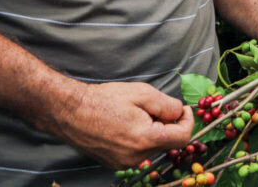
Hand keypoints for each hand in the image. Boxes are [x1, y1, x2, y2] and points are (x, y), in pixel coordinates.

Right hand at [56, 82, 193, 168]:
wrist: (70, 112)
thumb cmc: (104, 100)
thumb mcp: (142, 93)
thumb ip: (167, 105)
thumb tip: (179, 112)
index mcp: (145, 139)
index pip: (182, 137)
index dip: (187, 121)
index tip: (183, 109)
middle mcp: (135, 157)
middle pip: (166, 142)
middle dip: (166, 124)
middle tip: (151, 107)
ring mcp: (123, 163)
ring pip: (151, 147)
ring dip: (151, 131)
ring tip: (133, 114)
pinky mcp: (114, 163)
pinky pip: (136, 151)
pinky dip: (138, 138)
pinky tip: (124, 125)